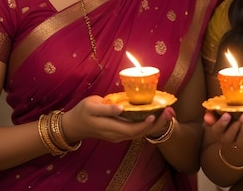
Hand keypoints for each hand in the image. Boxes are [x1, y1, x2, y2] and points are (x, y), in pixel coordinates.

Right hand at [61, 95, 175, 142]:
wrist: (74, 125)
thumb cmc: (82, 112)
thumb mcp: (91, 106)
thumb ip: (106, 108)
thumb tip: (121, 108)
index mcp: (109, 128)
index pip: (131, 129)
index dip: (145, 124)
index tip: (155, 115)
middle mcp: (116, 135)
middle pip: (139, 134)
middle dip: (155, 125)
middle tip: (168, 112)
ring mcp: (118, 136)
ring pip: (139, 134)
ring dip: (154, 125)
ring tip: (166, 114)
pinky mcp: (119, 133)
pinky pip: (136, 131)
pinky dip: (147, 125)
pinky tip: (155, 116)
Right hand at [203, 108, 242, 151]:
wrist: (238, 131)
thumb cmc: (227, 121)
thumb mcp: (217, 118)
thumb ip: (212, 116)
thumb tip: (207, 115)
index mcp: (222, 135)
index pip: (219, 131)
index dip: (223, 124)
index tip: (227, 115)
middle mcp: (235, 141)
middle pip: (240, 138)